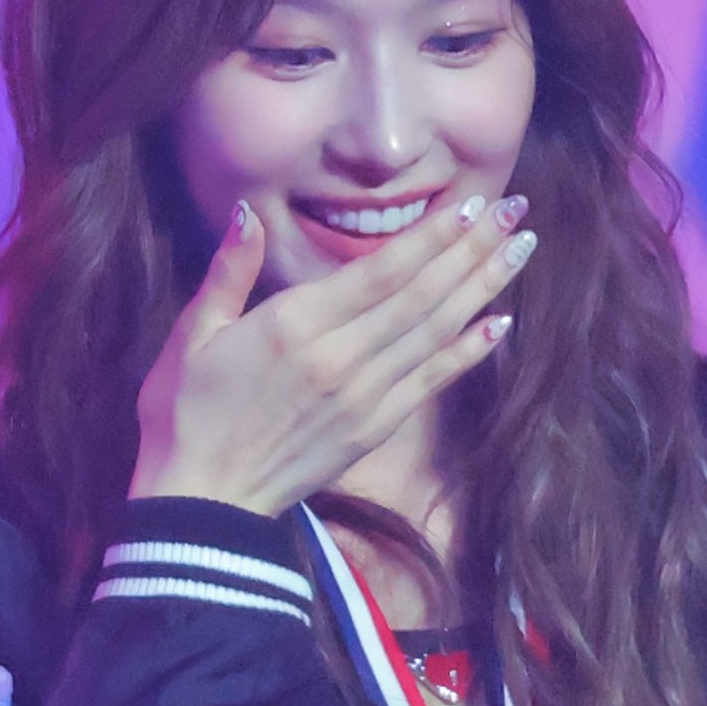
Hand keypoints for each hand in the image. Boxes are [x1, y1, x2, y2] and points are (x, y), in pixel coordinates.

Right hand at [128, 193, 537, 516]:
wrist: (203, 502)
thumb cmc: (185, 414)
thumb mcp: (193, 334)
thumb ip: (229, 271)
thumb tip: (248, 214)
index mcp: (295, 324)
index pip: (382, 270)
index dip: (432, 236)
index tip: (471, 203)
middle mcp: (341, 356)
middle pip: (422, 294)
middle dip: (473, 248)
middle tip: (515, 210)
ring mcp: (364, 396)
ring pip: (436, 331)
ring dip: (482, 287)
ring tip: (521, 249)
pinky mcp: (374, 428)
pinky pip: (431, 381)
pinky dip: (468, 351)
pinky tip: (500, 323)